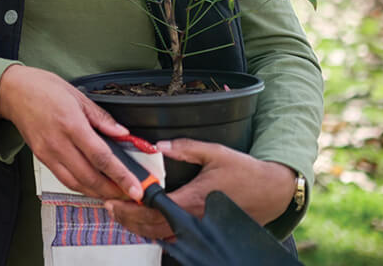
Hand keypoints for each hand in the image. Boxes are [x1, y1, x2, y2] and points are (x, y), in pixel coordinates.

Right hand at [0, 64, 141, 201]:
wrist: (12, 91)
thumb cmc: (43, 88)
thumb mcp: (77, 96)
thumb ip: (101, 117)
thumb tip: (121, 133)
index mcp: (71, 124)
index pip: (101, 157)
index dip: (121, 176)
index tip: (136, 188)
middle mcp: (59, 143)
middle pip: (90, 177)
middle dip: (113, 190)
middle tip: (130, 194)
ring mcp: (48, 153)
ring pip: (76, 183)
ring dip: (97, 192)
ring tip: (115, 193)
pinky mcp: (41, 158)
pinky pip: (64, 179)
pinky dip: (81, 187)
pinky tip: (92, 186)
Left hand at [104, 138, 296, 239]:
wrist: (272, 192)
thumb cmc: (244, 171)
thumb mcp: (214, 152)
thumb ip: (184, 147)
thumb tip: (158, 145)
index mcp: (192, 199)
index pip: (152, 208)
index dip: (130, 207)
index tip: (113, 199)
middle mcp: (193, 219)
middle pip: (152, 227)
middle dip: (128, 219)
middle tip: (111, 207)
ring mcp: (200, 228)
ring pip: (162, 236)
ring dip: (139, 227)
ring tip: (122, 215)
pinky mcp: (205, 232)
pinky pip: (175, 238)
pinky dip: (157, 232)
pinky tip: (146, 223)